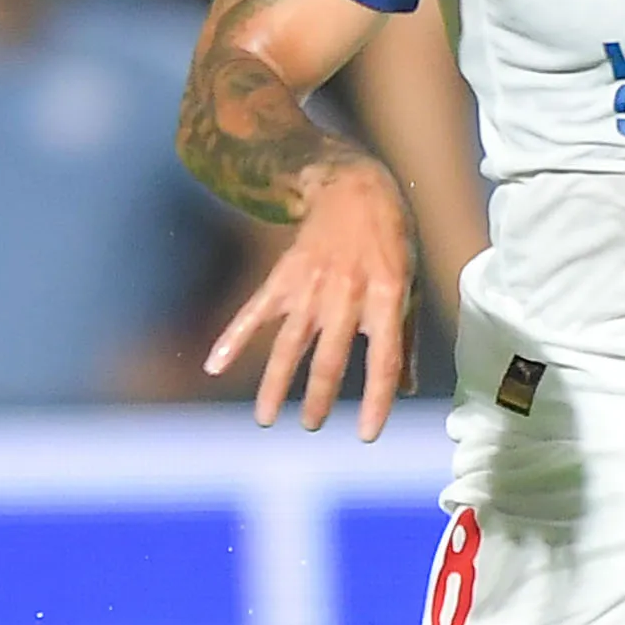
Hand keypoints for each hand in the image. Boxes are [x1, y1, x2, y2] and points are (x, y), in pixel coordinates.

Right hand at [203, 156, 418, 437]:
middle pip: (329, 358)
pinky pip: (255, 312)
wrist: (352, 189)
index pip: (382, 359)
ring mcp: (311, 287)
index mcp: (386, 297)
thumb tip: (404, 390)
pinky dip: (231, 338)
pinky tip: (214, 366)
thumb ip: (404, 339)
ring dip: (276, 385)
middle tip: (313, 426)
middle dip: (319, 398)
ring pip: (288, 344)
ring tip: (267, 420)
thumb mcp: (409, 285)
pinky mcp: (284, 278)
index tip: (367, 434)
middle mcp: (346, 295)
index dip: (377, 399)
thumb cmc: (390, 243)